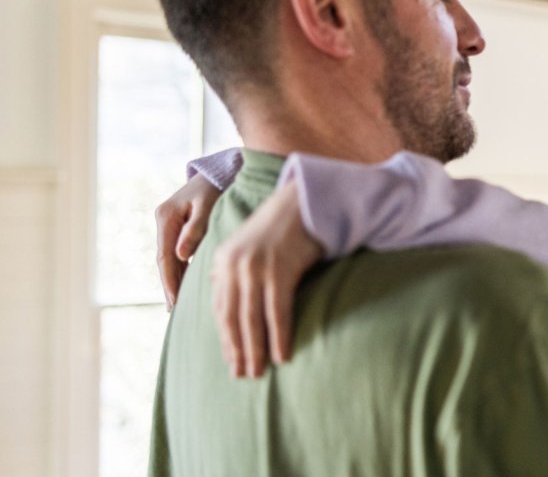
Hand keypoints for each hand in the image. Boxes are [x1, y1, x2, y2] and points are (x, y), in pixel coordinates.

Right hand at [156, 173, 221, 308]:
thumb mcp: (207, 205)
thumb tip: (181, 255)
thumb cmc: (217, 186)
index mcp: (166, 216)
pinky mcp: (178, 229)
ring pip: (170, 259)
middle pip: (164, 260)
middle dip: (169, 285)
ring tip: (179, 306)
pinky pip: (178, 254)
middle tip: (175, 310)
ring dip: (175, 280)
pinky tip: (187, 286)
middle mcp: (163, 222)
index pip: (165, 256)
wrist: (220, 171)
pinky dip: (181, 270)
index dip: (169, 280)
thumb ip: (195, 228)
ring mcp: (169, 226)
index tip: (174, 300)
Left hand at [210, 180, 322, 377]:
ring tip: (259, 372)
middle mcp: (234, 266)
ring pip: (252, 319)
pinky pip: (277, 312)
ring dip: (255, 350)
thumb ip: (231, 267)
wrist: (304, 200)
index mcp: (223, 262)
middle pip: (232, 318)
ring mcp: (256, 269)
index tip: (231, 360)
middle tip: (243, 375)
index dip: (225, 338)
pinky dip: (278, 336)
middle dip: (237, 350)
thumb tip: (217, 288)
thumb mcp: (247, 244)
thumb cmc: (280, 226)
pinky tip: (281, 355)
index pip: (220, 309)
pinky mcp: (280, 270)